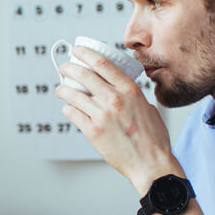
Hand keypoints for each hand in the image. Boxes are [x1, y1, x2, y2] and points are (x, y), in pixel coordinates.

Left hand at [55, 46, 179, 193]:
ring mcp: (102, 115)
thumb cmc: (154, 140)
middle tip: (63, 67)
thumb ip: (134, 97)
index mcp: (130, 90)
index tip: (77, 50)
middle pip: (83, 75)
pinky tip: (69, 109)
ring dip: (63, 90)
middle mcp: (114, 99)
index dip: (85, 54)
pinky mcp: (93, 131)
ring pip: (73, 95)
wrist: (151, 164)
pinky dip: (68, 109)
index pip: (102, 63)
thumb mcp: (149, 108)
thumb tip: (123, 91)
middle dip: (69, 68)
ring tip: (61, 89)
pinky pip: (73, 114)